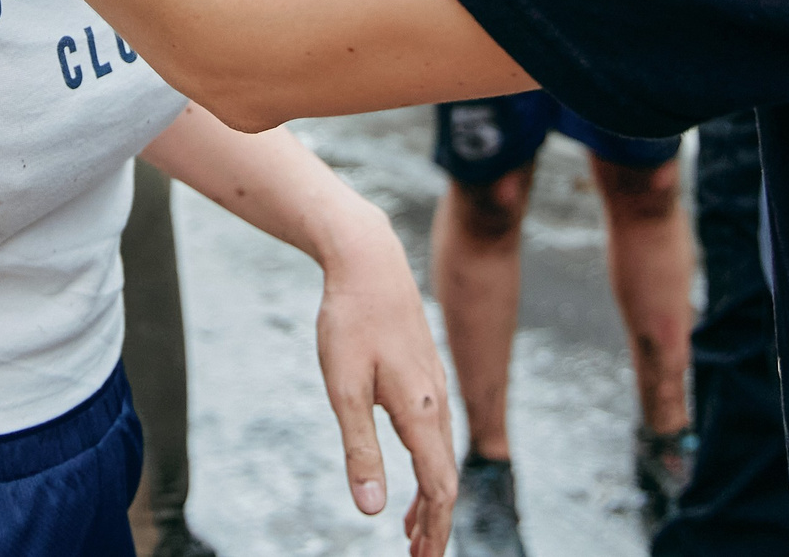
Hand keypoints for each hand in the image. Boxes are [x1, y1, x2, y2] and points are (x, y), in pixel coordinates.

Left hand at [315, 203, 458, 555]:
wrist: (368, 260)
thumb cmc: (350, 322)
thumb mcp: (343, 390)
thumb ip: (359, 451)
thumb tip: (371, 510)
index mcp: (420, 412)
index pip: (438, 487)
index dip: (434, 529)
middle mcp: (435, 401)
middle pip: (445, 477)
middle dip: (434, 522)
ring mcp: (432, 384)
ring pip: (439, 454)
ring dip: (429, 496)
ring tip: (412, 528)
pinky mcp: (422, 371)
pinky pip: (433, 432)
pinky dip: (426, 464)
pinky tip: (409, 468)